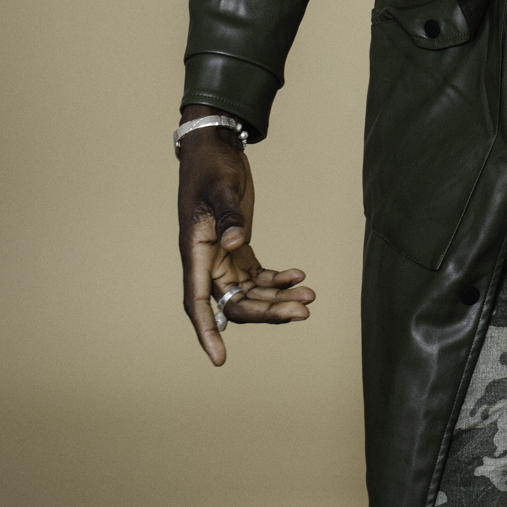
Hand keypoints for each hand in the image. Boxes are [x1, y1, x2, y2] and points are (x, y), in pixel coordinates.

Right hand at [177, 107, 314, 364]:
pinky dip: (277, 279)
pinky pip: (257, 275)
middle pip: (234, 303)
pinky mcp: (237, 247)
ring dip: (277, 298)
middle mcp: (208, 262)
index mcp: (196, 252)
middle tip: (302, 311)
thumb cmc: (212, 167)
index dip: (208, 331)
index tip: (220, 359)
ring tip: (310, 297)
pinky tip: (299, 276)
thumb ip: (228, 217)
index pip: (199, 302)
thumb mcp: (220, 188)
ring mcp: (223, 256)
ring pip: (249, 293)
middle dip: (267, 312)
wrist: (215, 147)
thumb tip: (237, 245)